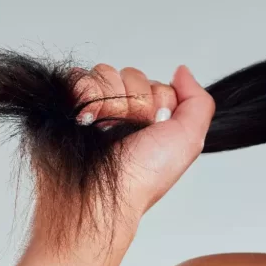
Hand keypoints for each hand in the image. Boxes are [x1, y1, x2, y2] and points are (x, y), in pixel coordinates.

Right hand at [70, 63, 214, 220]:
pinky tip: (87, 119)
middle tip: (129, 130)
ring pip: (105, 73)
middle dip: (134, 101)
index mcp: (149, 118)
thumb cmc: (143, 176)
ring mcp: (94, 106)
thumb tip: (181, 71)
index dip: (158, 101)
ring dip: (109, 101)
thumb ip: (197, 101)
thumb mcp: (189, 140)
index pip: (156, 83)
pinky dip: (84, 94)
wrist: (101, 194)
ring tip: (105, 129)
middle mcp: (122, 111)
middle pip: (131, 75)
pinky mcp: (67, 103)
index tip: (154, 126)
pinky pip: (78, 77)